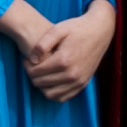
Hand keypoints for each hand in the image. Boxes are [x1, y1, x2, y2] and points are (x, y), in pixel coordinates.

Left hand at [0, 0, 117, 101]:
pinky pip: (63, 97)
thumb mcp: (58, 29)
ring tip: (40, 74)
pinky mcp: (83, 84)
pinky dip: (53, 93)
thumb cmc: (77, 28)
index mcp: (64, 60)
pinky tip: (50, 81)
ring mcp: (79, 81)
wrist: (100, 31)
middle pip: (41, 83)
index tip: (26, 59)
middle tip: (31, 66)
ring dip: (41, 86)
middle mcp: (72, 74)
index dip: (26, 66)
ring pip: (51, 94)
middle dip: (32, 75)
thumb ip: (42, 44)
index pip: (36, 72)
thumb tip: (31, 60)